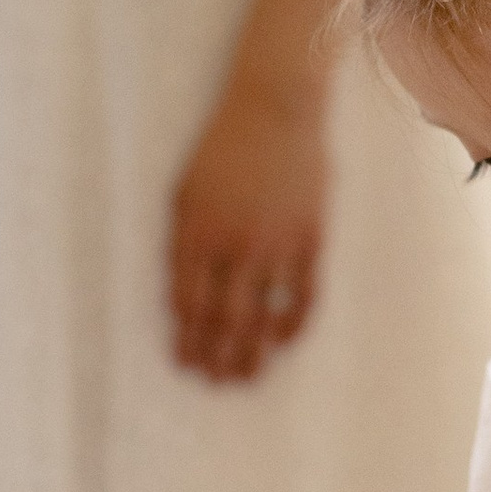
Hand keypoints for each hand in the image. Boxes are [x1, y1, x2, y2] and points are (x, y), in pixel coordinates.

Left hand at [168, 66, 326, 381]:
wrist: (274, 109)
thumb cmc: (221, 148)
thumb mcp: (184, 191)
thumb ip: (182, 243)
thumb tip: (183, 296)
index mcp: (196, 232)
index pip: (188, 303)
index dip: (186, 339)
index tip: (184, 362)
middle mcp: (234, 245)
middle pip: (223, 319)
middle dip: (215, 357)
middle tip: (214, 382)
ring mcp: (275, 245)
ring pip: (261, 316)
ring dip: (251, 353)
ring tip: (245, 378)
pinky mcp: (309, 238)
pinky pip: (302, 296)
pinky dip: (291, 325)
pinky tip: (282, 343)